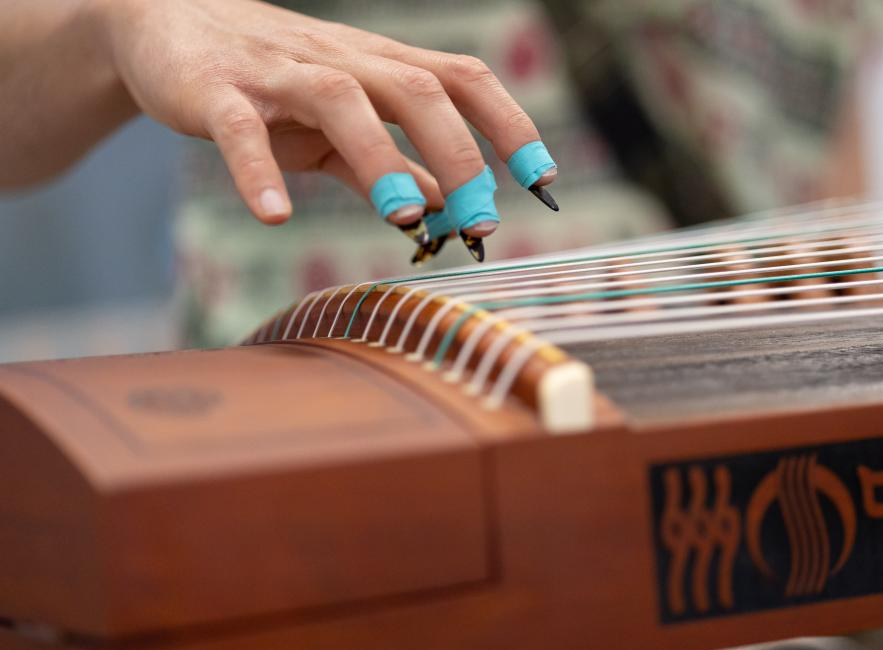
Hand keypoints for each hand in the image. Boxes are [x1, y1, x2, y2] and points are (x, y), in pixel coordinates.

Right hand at [94, 0, 556, 239]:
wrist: (169, 28)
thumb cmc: (275, 84)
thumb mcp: (344, 126)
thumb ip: (395, 164)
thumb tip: (451, 208)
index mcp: (379, 67)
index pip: (462, 80)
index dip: (509, 125)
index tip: (543, 181)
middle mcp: (340, 61)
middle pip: (417, 88)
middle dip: (459, 151)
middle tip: (482, 219)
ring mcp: (278, 73)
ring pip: (340, 98)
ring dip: (380, 158)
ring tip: (406, 218)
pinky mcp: (215, 92)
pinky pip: (239, 129)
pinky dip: (257, 171)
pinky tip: (275, 214)